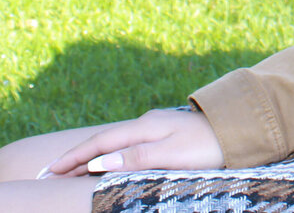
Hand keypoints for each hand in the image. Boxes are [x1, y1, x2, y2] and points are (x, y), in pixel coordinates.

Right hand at [39, 108, 222, 177]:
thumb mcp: (172, 154)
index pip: (100, 143)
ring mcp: (159, 126)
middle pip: (104, 141)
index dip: (74, 158)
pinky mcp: (168, 133)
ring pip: (116, 141)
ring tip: (70, 169)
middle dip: (76, 156)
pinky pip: (129, 143)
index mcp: (146, 127)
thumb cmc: (209, 146)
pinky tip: (108, 159)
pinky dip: (110, 152)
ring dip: (91, 154)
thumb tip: (98, 161)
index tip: (49, 172)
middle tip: (49, 173)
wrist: (243, 129)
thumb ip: (135, 158)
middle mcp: (149, 123)